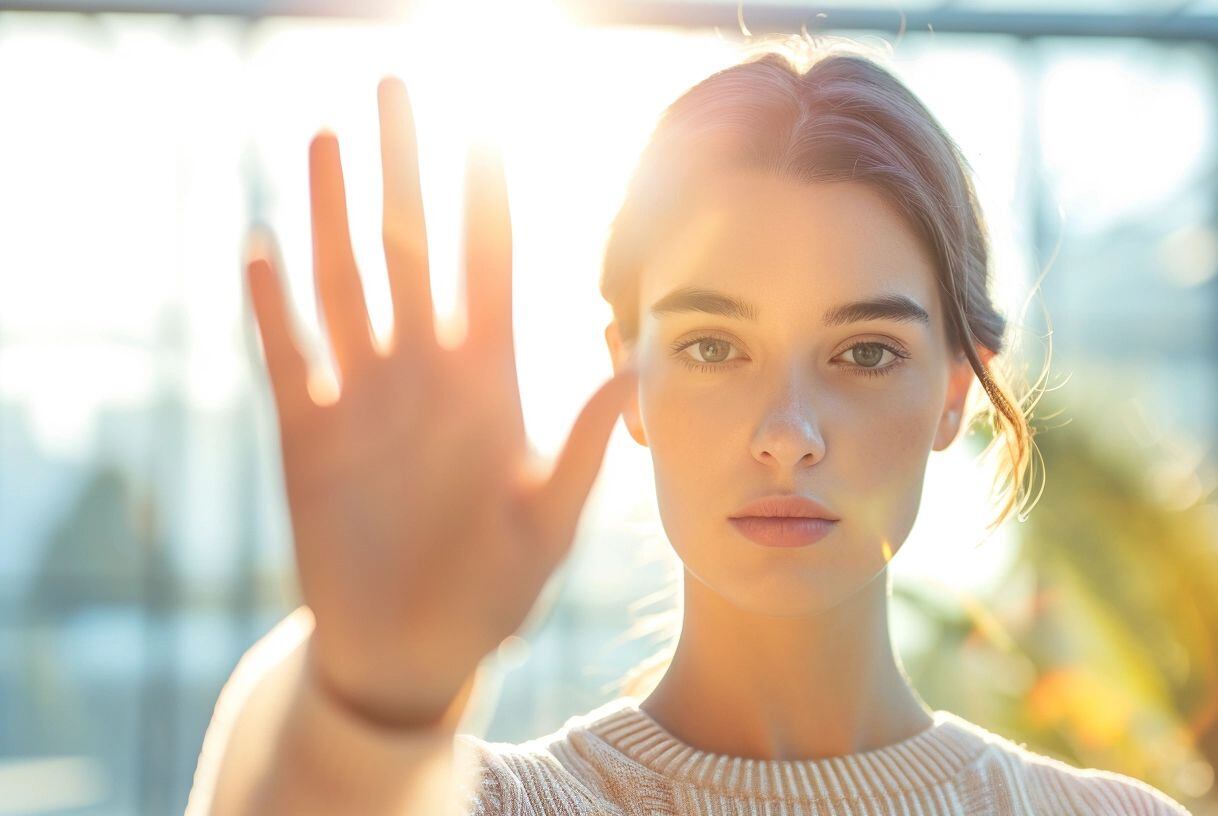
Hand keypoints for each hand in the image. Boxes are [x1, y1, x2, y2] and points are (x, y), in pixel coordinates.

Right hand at [243, 76, 636, 729]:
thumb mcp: (551, 523)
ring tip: (325, 139)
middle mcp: (425, 371)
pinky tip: (261, 246)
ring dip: (331, 212)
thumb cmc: (494, 590)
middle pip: (412, 247)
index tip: (485, 123)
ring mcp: (362, 396)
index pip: (490, 265)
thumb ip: (582, 445)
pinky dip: (272, 306)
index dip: (486, 195)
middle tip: (395, 87)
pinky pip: (286, 354)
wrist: (414, 651)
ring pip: (345, 282)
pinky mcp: (306, 434)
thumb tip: (630, 363)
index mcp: (491, 381)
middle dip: (404, 168)